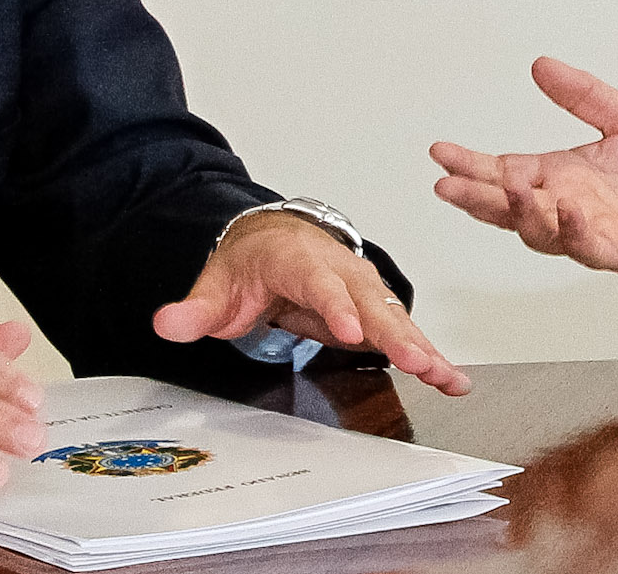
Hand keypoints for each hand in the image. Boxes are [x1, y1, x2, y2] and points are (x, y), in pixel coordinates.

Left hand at [152, 210, 470, 394]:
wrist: (275, 239)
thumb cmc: (252, 262)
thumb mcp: (216, 283)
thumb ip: (195, 309)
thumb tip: (167, 322)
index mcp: (300, 259)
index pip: (319, 283)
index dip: (335, 307)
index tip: (348, 332)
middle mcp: (340, 269)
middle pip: (370, 302)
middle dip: (395, 333)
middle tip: (417, 361)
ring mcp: (361, 288)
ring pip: (394, 318)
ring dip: (421, 346)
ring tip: (446, 376)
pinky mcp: (374, 310)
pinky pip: (403, 332)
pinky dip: (429, 353)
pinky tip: (451, 378)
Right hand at [430, 57, 617, 282]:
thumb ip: (583, 95)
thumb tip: (541, 65)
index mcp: (562, 175)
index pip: (504, 171)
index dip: (471, 165)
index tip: (440, 152)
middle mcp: (566, 206)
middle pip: (507, 206)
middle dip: (475, 196)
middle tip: (446, 185)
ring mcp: (589, 232)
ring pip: (538, 231)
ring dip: (517, 213)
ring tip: (503, 188)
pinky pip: (586, 246)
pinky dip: (570, 231)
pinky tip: (562, 209)